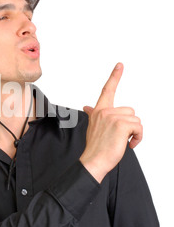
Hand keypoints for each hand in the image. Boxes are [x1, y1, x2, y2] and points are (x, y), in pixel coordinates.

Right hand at [79, 63, 142, 182]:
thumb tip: (87, 107)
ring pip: (136, 120)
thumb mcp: (93, 127)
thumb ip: (93, 114)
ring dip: (135, 133)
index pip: (107, 90)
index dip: (114, 77)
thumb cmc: (96, 148)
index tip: (120, 65)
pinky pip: (138, 127)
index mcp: (98, 111)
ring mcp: (112, 117)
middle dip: (130, 125)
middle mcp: (104, 111)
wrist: (93, 161)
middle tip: (121, 137)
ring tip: (123, 142)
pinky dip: (138, 137)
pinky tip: (129, 144)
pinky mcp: (121, 124)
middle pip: (130, 111)